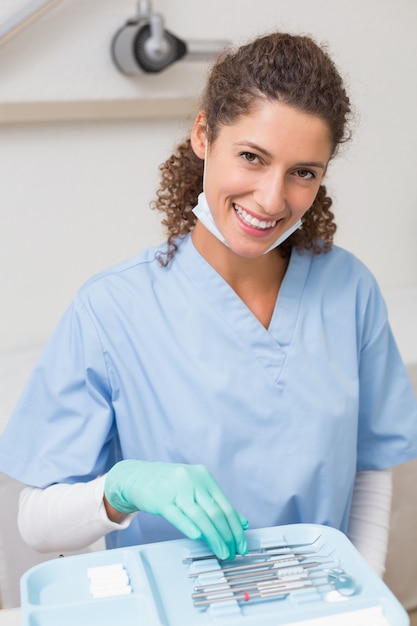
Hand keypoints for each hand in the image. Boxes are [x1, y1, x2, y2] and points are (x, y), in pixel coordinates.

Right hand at [104, 460, 248, 559]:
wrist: (139, 477)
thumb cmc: (170, 485)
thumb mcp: (196, 488)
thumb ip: (218, 504)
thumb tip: (242, 522)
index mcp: (204, 477)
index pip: (225, 506)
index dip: (235, 527)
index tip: (241, 544)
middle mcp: (193, 481)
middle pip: (215, 512)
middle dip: (227, 536)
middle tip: (233, 552)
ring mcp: (177, 489)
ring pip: (200, 516)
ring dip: (214, 537)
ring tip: (221, 551)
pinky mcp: (161, 500)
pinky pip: (177, 515)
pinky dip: (189, 526)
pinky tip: (198, 536)